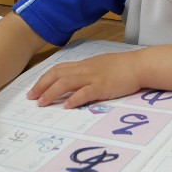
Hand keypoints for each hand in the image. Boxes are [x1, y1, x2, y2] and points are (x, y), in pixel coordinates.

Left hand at [27, 51, 141, 108]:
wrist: (139, 65)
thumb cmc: (123, 67)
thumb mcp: (101, 66)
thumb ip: (88, 72)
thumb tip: (77, 81)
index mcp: (84, 65)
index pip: (58, 69)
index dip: (44, 79)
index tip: (34, 90)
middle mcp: (85, 69)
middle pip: (57, 75)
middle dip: (42, 86)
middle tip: (31, 98)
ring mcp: (93, 77)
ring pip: (66, 82)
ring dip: (52, 93)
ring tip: (42, 103)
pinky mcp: (102, 87)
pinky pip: (85, 92)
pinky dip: (74, 99)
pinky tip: (67, 106)